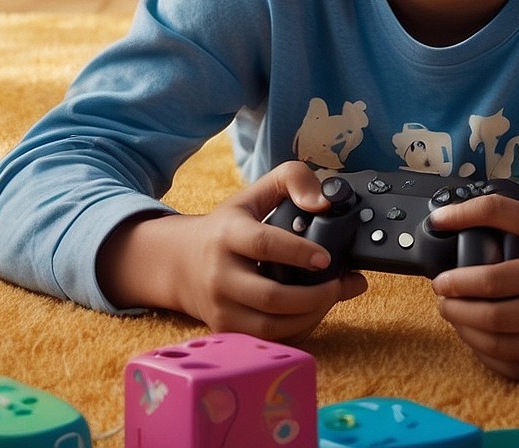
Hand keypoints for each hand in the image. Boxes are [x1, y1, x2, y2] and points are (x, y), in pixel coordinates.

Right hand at [96, 160, 367, 339]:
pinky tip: (312, 312)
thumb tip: (324, 203)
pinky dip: (296, 330)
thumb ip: (292, 179)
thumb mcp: (254, 194)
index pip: (263, 244)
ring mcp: (221, 307)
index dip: (298, 252)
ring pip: (271, 326)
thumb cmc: (226, 227)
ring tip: (331, 297)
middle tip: (339, 283)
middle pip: (271, 297)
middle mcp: (221, 275)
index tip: (327, 258)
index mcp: (228, 234)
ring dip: (311, 316)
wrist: (179, 262)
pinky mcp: (225, 329)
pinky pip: (267, 339)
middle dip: (315, 296)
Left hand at [426, 192, 518, 380]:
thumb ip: (496, 212)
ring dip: (467, 334)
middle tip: (444, 300)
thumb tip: (441, 217)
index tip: (441, 281)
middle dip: (456, 311)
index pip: (494, 282)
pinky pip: (514, 369)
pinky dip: (487, 356)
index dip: (458, 283)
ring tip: (458, 317)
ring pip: (499, 349)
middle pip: (493, 320)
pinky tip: (480, 338)